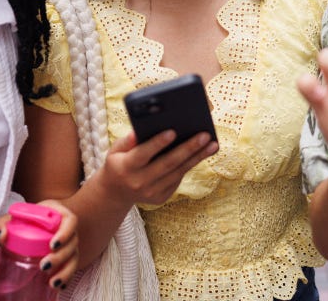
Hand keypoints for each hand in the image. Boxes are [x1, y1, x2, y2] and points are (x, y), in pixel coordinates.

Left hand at [0, 200, 80, 290]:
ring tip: (52, 283)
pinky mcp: (67, 258)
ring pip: (74, 258)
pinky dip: (66, 278)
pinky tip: (59, 286)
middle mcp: (67, 229)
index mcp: (58, 214)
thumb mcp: (10, 219)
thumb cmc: (23, 221)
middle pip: (72, 243)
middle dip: (60, 257)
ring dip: (66, 272)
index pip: (70, 221)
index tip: (52, 245)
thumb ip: (1, 224)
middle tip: (44, 266)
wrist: (29, 227)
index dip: (65, 233)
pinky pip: (71, 269)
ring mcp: (69, 244)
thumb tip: (2, 234)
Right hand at [95, 130, 217, 206]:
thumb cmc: (118, 163)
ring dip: (197, 158)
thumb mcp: (115, 150)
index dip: (157, 143)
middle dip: (188, 149)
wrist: (115, 193)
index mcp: (125, 167)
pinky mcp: (161, 198)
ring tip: (212, 144)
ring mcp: (151, 192)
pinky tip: (202, 154)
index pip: (143, 154)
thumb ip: (127, 141)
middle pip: (167, 164)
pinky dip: (190, 165)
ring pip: (178, 172)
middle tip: (204, 135)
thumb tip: (140, 131)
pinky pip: (178, 179)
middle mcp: (139, 182)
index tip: (173, 131)